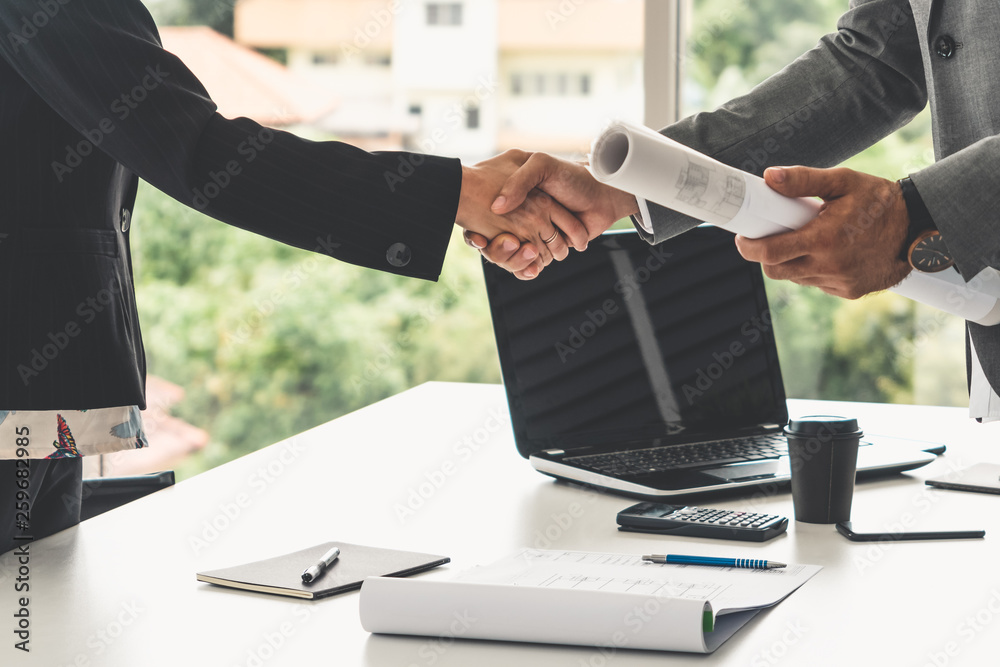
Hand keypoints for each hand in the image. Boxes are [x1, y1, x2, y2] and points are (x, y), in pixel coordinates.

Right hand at [465, 152, 638, 277]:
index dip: (475, 232)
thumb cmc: (572, 177)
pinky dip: (528, 270)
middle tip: (508, 244)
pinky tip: (532, 267)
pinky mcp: (545, 250)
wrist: (603, 196)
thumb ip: (520, 180)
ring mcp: (530, 235)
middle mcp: (516, 218)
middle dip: (497, 250)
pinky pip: (528, 266)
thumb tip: (498, 207)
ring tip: (527, 253)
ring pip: (508, 258)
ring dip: (514, 261)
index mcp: (509, 198)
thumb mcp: (542, 165)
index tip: (478, 238)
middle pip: (492, 244)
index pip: (479, 220)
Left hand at [734, 166, 911, 298]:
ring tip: (808, 238)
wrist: (919, 229)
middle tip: (771, 235)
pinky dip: (813, 270)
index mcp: (824, 239)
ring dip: (791, 261)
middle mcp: (829, 266)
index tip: (742, 237)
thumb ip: (804, 180)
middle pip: (775, 271)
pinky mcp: (848, 292)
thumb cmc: (879, 202)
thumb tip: (770, 177)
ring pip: (795, 278)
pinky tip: (828, 252)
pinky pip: (816, 284)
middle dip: (767, 255)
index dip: (749, 247)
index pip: (769, 253)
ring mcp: (839, 282)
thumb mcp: (843, 182)